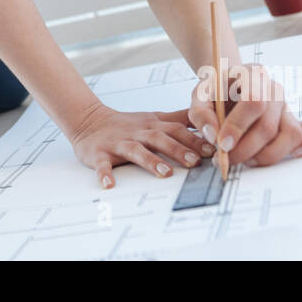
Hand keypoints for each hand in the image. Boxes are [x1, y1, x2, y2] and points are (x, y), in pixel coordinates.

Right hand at [68, 102, 217, 188]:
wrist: (89, 120)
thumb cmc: (127, 124)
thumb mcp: (154, 117)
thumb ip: (179, 118)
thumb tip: (209, 118)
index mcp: (152, 125)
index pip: (176, 129)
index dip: (194, 139)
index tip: (213, 150)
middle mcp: (138, 133)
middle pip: (160, 139)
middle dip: (178, 150)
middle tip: (195, 162)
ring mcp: (118, 143)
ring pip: (136, 150)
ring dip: (150, 161)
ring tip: (164, 173)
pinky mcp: (99, 153)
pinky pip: (102, 165)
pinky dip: (104, 174)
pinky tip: (109, 185)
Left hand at [189, 62, 301, 166]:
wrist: (229, 86)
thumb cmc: (215, 91)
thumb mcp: (199, 95)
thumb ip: (200, 113)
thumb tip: (213, 136)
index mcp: (253, 75)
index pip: (254, 102)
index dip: (238, 127)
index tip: (222, 144)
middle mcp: (274, 89)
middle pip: (269, 126)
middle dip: (245, 149)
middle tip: (227, 158)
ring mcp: (287, 105)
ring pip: (290, 135)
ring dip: (267, 155)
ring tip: (246, 160)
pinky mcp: (294, 120)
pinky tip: (290, 155)